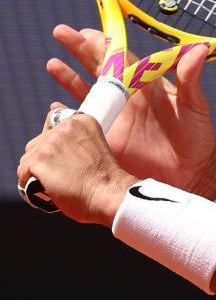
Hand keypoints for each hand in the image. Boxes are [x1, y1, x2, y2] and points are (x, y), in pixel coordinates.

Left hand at [18, 112, 136, 225]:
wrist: (109, 194)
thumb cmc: (106, 177)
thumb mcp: (95, 144)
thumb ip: (75, 129)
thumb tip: (54, 105)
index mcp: (82, 121)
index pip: (51, 126)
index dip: (55, 146)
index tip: (68, 159)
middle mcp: (65, 127)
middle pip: (37, 143)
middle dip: (45, 160)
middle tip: (65, 175)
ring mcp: (51, 143)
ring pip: (27, 158)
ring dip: (37, 172)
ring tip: (56, 183)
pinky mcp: (39, 160)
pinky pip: (23, 172)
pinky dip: (30, 184)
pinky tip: (46, 189)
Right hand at [46, 25, 215, 198]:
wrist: (192, 174)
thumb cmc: (199, 137)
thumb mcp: (195, 106)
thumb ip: (190, 79)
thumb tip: (200, 48)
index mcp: (146, 87)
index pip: (121, 59)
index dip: (105, 44)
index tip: (87, 31)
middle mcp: (127, 99)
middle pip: (98, 69)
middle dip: (79, 50)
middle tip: (61, 32)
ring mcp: (115, 119)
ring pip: (86, 93)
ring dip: (69, 78)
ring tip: (53, 63)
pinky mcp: (107, 140)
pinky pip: (81, 124)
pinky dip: (67, 115)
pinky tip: (54, 107)